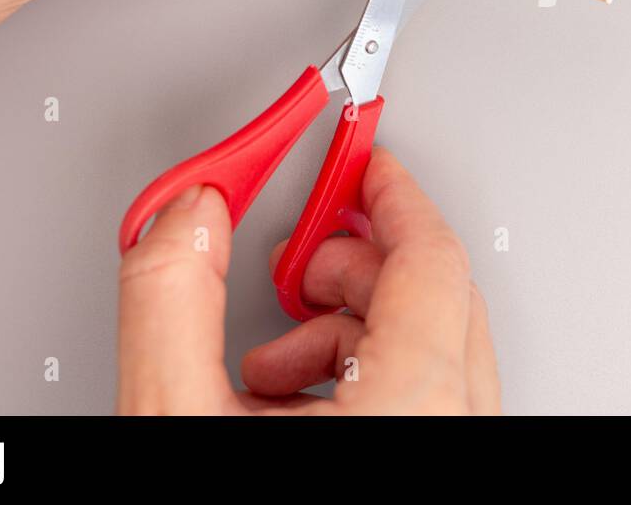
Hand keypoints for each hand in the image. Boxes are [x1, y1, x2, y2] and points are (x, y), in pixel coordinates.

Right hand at [117, 148, 499, 414]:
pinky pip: (431, 399)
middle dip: (356, 266)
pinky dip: (369, 381)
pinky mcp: (439, 466)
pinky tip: (294, 405)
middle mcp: (457, 429)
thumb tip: (185, 217)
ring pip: (435, 351)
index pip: (431, 258)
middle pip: (436, 298)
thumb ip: (174, 298)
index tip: (361, 163)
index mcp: (416, 406)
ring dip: (353, 330)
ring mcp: (456, 450)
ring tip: (273, 362)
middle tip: (297, 264)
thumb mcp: (173, 416)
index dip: (388, 194)